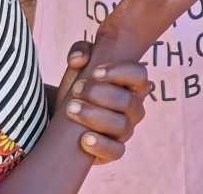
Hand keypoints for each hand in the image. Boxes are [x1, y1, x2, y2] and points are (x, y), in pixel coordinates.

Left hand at [57, 44, 149, 162]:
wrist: (63, 117)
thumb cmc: (78, 87)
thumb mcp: (78, 66)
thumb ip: (80, 51)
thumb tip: (80, 59)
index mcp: (132, 84)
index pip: (139, 75)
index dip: (120, 72)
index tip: (95, 72)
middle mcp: (134, 108)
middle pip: (127, 101)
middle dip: (99, 94)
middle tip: (76, 90)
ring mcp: (125, 131)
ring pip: (121, 126)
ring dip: (95, 116)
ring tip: (71, 109)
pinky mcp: (113, 151)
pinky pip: (116, 152)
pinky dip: (101, 146)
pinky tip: (83, 139)